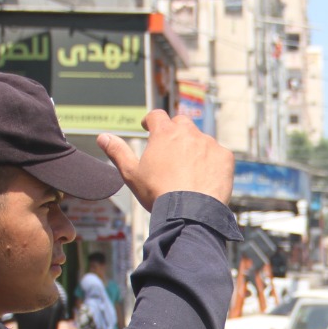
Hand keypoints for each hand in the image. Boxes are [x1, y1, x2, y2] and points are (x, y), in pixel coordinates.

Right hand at [97, 110, 233, 209]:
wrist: (190, 212)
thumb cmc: (158, 194)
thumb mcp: (131, 174)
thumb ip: (118, 152)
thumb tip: (102, 137)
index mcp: (164, 133)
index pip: (157, 116)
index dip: (152, 121)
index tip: (149, 128)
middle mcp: (188, 133)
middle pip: (181, 123)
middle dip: (175, 132)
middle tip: (171, 149)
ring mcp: (209, 143)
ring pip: (201, 139)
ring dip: (195, 148)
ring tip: (189, 169)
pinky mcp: (225, 157)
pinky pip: (219, 154)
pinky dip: (212, 162)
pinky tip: (205, 177)